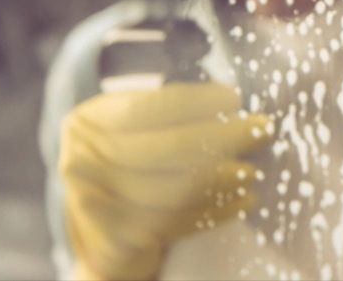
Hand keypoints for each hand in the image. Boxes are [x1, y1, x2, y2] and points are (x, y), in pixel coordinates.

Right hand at [58, 82, 272, 280]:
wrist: (102, 226)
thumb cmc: (132, 161)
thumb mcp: (134, 126)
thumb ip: (170, 111)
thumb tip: (232, 104)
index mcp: (87, 122)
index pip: (146, 108)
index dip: (195, 102)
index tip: (234, 98)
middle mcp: (80, 163)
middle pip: (164, 150)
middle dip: (222, 138)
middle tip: (261, 129)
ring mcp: (95, 207)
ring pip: (173, 191)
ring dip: (222, 180)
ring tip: (251, 171)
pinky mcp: (115, 243)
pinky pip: (176, 224)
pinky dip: (214, 212)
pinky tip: (241, 201)